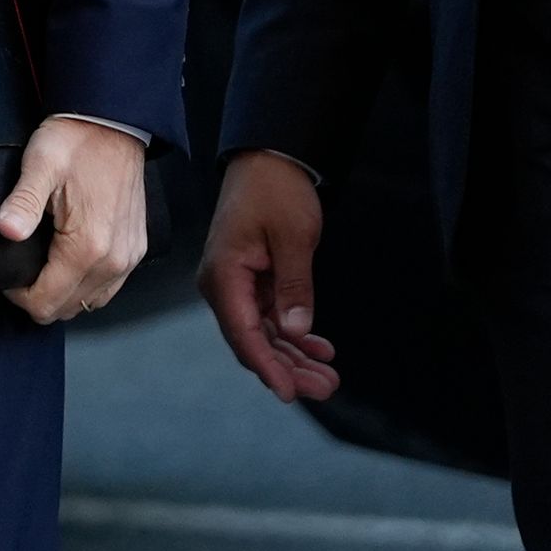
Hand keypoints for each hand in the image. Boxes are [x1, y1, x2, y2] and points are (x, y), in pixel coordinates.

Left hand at [0, 114, 150, 325]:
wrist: (114, 123)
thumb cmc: (77, 141)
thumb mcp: (41, 164)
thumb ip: (23, 202)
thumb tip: (6, 232)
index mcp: (88, 246)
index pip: (46, 303)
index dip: (19, 296)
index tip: (7, 274)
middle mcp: (114, 261)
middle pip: (67, 309)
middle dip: (38, 296)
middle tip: (21, 267)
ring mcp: (128, 257)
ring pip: (89, 302)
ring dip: (63, 292)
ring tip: (42, 264)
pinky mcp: (135, 249)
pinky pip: (107, 287)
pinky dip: (85, 284)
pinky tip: (68, 262)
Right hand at [198, 149, 340, 401]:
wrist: (270, 158)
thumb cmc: (276, 191)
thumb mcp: (293, 237)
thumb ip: (294, 286)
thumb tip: (295, 332)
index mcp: (224, 274)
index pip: (243, 333)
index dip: (268, 366)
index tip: (290, 392)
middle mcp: (223, 285)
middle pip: (252, 341)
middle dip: (288, 368)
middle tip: (326, 387)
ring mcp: (236, 284)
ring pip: (262, 334)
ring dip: (292, 356)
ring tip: (327, 376)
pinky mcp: (250, 280)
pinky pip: (268, 317)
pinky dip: (291, 334)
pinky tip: (318, 348)